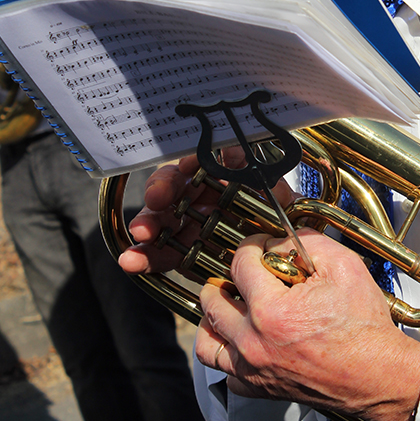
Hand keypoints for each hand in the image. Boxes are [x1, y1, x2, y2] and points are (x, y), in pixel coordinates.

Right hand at [119, 150, 296, 275]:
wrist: (288, 271)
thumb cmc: (284, 228)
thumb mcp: (281, 201)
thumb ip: (262, 176)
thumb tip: (240, 149)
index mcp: (226, 176)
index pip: (203, 160)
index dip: (192, 161)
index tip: (189, 167)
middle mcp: (203, 196)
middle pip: (175, 185)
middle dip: (162, 189)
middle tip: (157, 199)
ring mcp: (189, 224)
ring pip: (161, 218)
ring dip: (147, 223)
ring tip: (142, 233)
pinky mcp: (181, 253)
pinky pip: (159, 253)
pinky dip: (144, 257)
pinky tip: (130, 261)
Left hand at [197, 229, 419, 420]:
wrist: (379, 375)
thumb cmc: (364, 326)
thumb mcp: (343, 265)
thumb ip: (306, 242)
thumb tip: (280, 241)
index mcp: (270, 311)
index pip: (240, 264)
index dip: (251, 246)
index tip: (262, 246)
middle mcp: (253, 343)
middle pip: (212, 300)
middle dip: (227, 278)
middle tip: (245, 272)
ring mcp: (253, 370)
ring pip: (206, 341)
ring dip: (213, 317)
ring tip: (229, 304)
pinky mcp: (260, 390)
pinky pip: (224, 372)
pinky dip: (226, 353)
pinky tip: (243, 339)